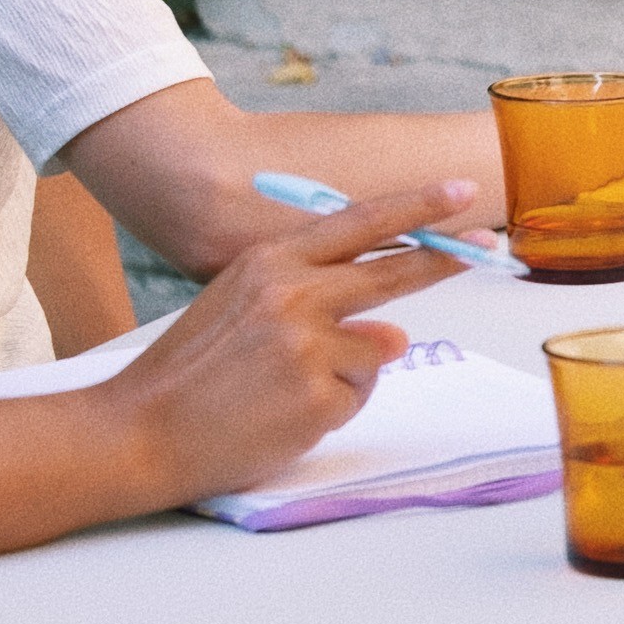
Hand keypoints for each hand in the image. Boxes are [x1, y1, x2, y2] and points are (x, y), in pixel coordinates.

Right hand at [105, 179, 474, 501]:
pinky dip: (331, 408)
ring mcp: (308, 346)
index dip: (417, 206)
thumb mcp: (237, 301)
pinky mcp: (316, 396)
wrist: (135, 432)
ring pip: (379, 347)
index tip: (461, 190)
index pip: (359, 222)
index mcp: (270, 261)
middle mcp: (294, 295)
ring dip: (350, 371)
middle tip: (488, 248)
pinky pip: (357, 396)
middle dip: (445, 259)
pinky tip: (280, 415)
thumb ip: (310, 294)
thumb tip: (386, 322)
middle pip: (394, 273)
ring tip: (283, 388)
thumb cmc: (188, 370)